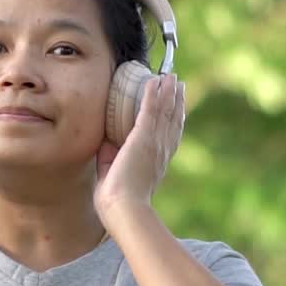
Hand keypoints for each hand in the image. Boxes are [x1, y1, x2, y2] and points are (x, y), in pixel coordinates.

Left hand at [95, 73, 184, 220]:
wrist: (124, 208)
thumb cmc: (117, 201)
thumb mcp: (112, 173)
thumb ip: (111, 157)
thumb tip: (106, 142)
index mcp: (157, 162)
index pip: (169, 136)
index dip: (174, 119)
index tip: (176, 107)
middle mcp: (161, 151)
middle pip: (173, 120)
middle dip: (176, 101)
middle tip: (179, 85)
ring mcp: (155, 143)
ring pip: (165, 111)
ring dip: (169, 92)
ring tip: (172, 77)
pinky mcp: (144, 138)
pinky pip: (151, 110)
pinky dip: (153, 93)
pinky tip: (155, 80)